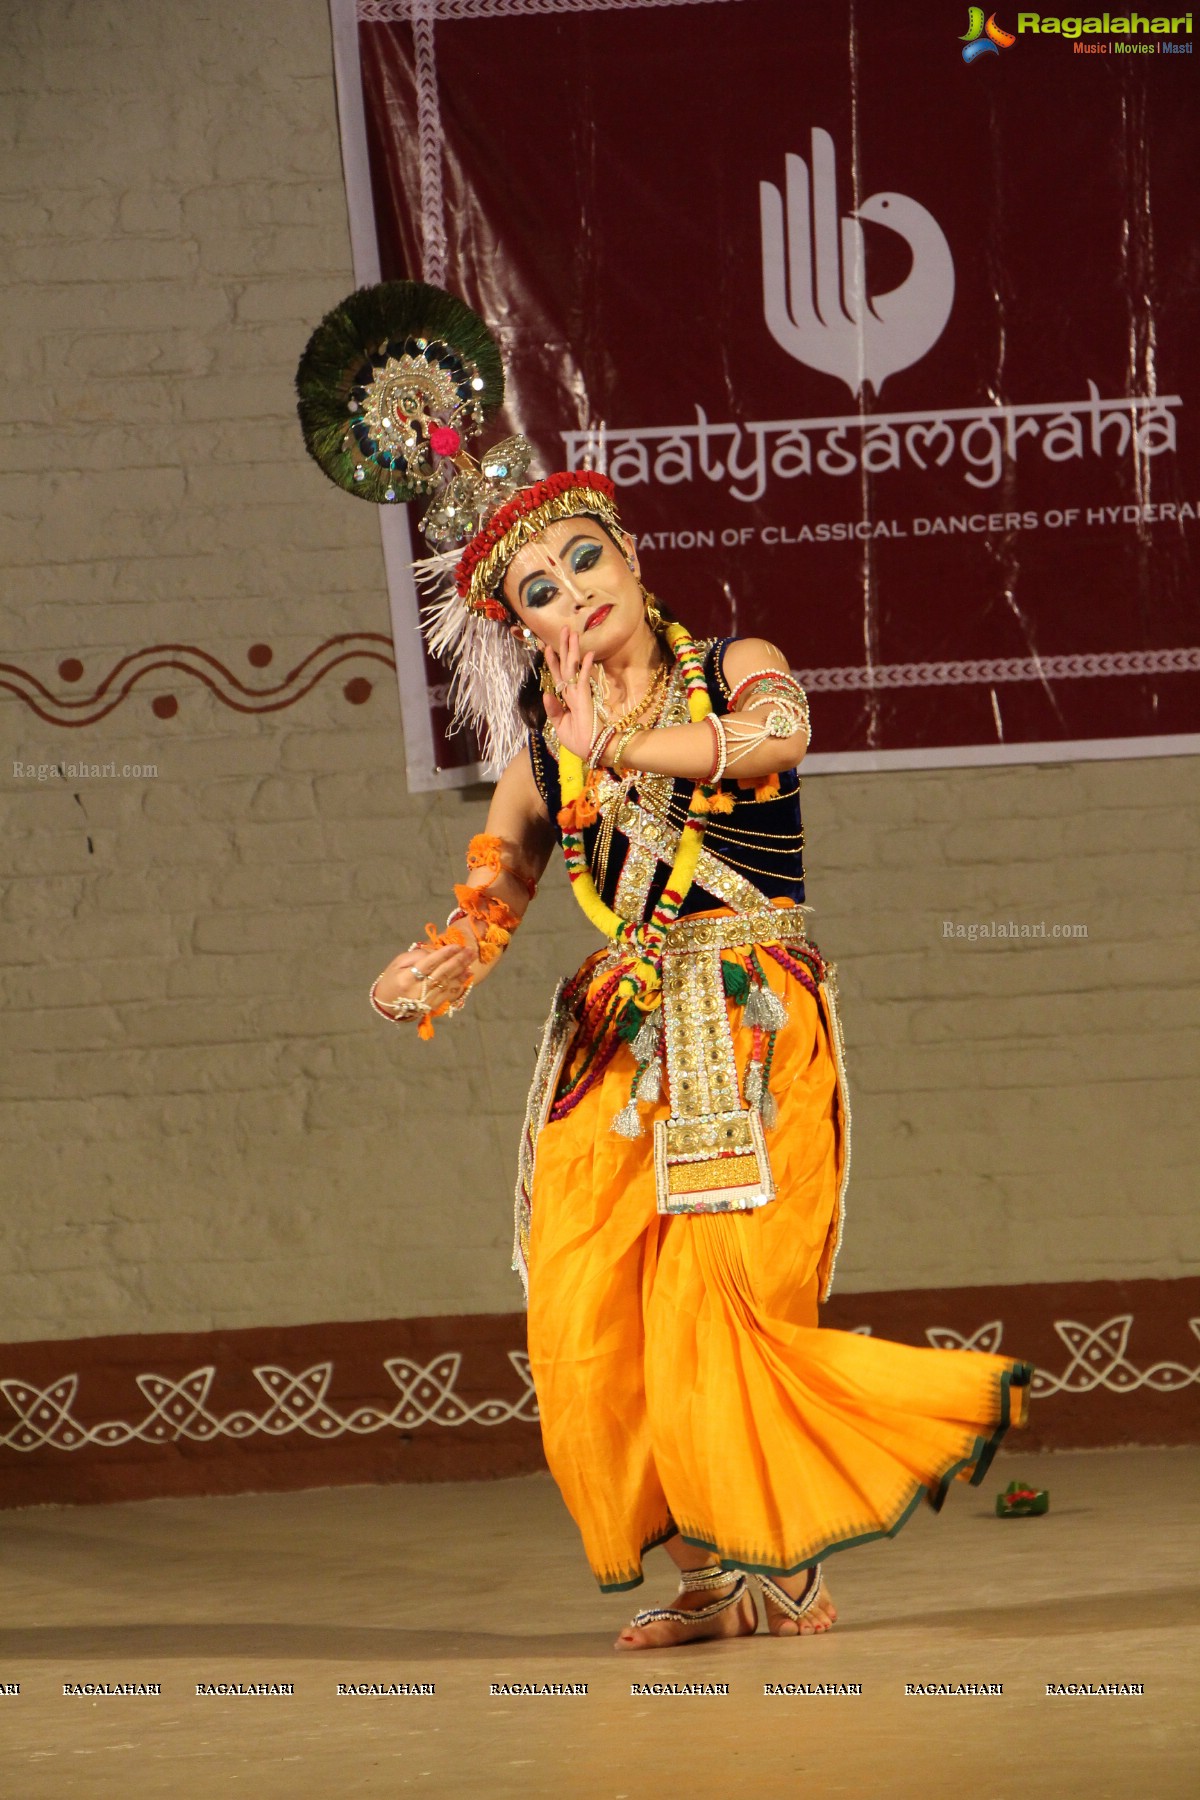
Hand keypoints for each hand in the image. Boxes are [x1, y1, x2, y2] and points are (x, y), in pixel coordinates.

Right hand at [373, 941, 473, 1010]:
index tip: (457, 945)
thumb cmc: (392, 979)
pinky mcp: (432, 1006)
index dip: (444, 954)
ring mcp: (426, 1000)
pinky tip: (468, 974)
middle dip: (458, 960)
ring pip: (448, 983)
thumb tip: (436, 953)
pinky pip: (449, 993)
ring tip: (471, 959)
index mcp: (407, 978)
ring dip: (462, 970)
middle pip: (442, 973)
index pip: (429, 963)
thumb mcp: (398, 963)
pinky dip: (460, 983)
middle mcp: (418, 991)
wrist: (387, 1004)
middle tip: (470, 950)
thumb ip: (416, 956)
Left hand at [542, 626, 595, 759]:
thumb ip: (553, 709)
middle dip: (564, 647)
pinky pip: (583, 679)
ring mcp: (579, 693)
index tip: (547, 647)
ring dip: (572, 650)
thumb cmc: (576, 739)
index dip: (553, 661)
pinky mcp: (585, 697)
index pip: (558, 675)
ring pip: (574, 667)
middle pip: (567, 665)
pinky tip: (589, 654)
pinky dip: (585, 666)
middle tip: (564, 629)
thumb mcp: (559, 724)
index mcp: (566, 698)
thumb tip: (545, 693)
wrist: (589, 749)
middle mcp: (572, 691)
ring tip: (572, 633)